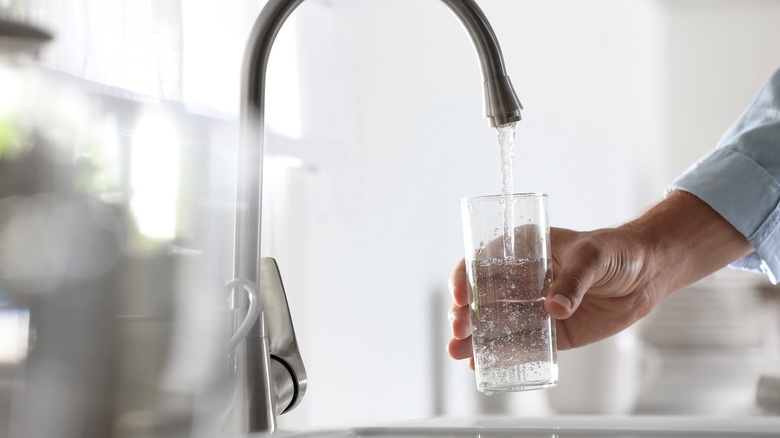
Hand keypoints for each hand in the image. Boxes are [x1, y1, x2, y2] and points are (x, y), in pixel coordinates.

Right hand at [447, 191, 752, 365]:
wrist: (647, 274)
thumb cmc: (617, 251)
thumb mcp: (593, 256)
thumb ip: (574, 280)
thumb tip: (553, 308)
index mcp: (525, 249)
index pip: (484, 261)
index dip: (465, 277)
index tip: (458, 294)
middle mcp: (522, 278)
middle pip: (483, 296)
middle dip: (465, 314)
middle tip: (459, 330)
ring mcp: (535, 306)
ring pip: (497, 323)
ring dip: (475, 338)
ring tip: (458, 352)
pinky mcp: (552, 331)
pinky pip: (524, 344)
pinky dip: (503, 355)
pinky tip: (483, 365)